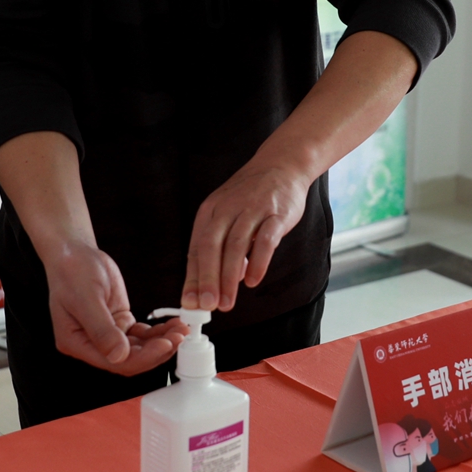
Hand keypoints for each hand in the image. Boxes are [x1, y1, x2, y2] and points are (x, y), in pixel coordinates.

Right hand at [45, 240, 184, 373]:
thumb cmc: (72, 271)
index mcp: (76, 342)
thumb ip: (102, 329)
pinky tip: (171, 326)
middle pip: (130, 359)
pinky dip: (158, 332)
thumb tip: (118, 355)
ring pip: (139, 348)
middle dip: (156, 351)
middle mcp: (92, 343)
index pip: (114, 362)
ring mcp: (108, 333)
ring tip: (180, 330)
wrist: (75, 252)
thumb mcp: (87, 298)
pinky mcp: (120, 322)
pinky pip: (141, 334)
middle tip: (178, 338)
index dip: (142, 358)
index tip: (164, 345)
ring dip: (161, 341)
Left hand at [184, 159, 311, 311]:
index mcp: (210, 212)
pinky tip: (253, 281)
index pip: (195, 249)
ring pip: (235, 246)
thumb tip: (217, 283)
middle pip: (211, 247)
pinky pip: (265, 240)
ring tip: (227, 302)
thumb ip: (221, 247)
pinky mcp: (276, 213)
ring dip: (229, 277)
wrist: (282, 164)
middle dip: (207, 280)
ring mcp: (252, 209)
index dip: (192, 278)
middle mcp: (227, 209)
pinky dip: (257, 262)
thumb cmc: (252, 195)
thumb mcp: (227, 214)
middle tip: (206, 306)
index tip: (190, 303)